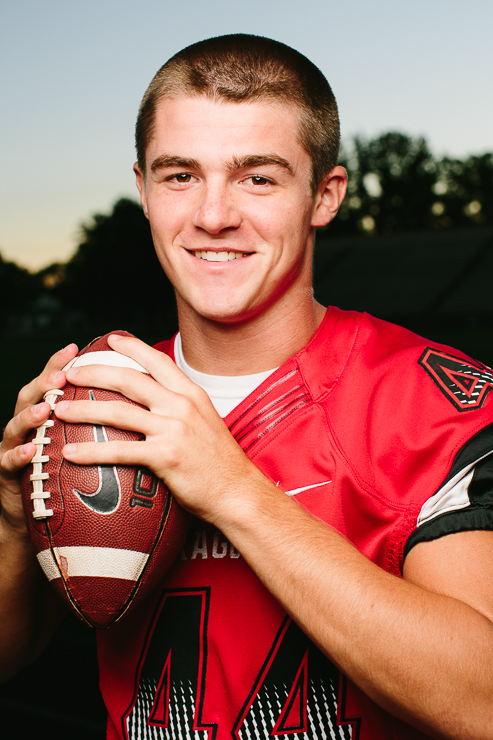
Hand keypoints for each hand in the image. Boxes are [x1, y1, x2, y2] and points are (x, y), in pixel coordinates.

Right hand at [0, 343, 78, 537]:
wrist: (30, 512)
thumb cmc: (61, 474)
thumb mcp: (79, 444)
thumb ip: (96, 423)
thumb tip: (133, 406)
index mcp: (45, 413)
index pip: (52, 383)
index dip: (60, 364)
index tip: (76, 348)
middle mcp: (26, 425)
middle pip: (30, 396)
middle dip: (43, 382)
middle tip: (61, 375)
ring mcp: (12, 446)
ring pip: (16, 425)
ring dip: (30, 416)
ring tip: (46, 409)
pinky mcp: (5, 473)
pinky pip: (9, 462)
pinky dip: (19, 454)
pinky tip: (31, 450)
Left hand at [56, 334, 265, 525]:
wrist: (238, 492)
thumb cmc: (220, 461)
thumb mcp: (206, 421)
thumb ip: (182, 406)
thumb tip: (158, 399)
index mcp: (191, 392)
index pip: (156, 360)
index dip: (130, 346)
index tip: (108, 340)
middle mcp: (181, 404)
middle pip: (128, 379)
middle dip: (93, 372)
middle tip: (69, 373)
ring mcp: (174, 429)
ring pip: (117, 411)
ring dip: (83, 409)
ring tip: (60, 410)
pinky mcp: (166, 456)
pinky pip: (120, 451)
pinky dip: (91, 451)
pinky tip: (71, 453)